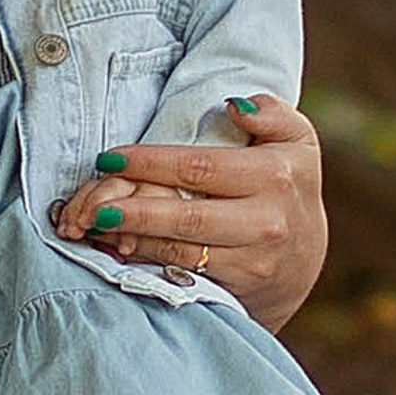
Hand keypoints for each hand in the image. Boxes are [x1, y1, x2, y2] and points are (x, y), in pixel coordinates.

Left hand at [51, 93, 327, 330]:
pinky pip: (185, 276)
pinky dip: (147, 264)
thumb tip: (235, 106)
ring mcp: (252, 260)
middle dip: (134, 212)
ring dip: (133, 240)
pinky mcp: (238, 289)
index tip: (109, 157)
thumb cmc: (287, 183)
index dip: (150, 163)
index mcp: (274, 176)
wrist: (304, 256)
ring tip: (93, 227)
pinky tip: (118, 250)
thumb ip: (271, 113)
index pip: (200, 167)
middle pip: (187, 217)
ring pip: (181, 252)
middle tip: (91, 206)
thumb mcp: (296, 140)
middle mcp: (266, 221)